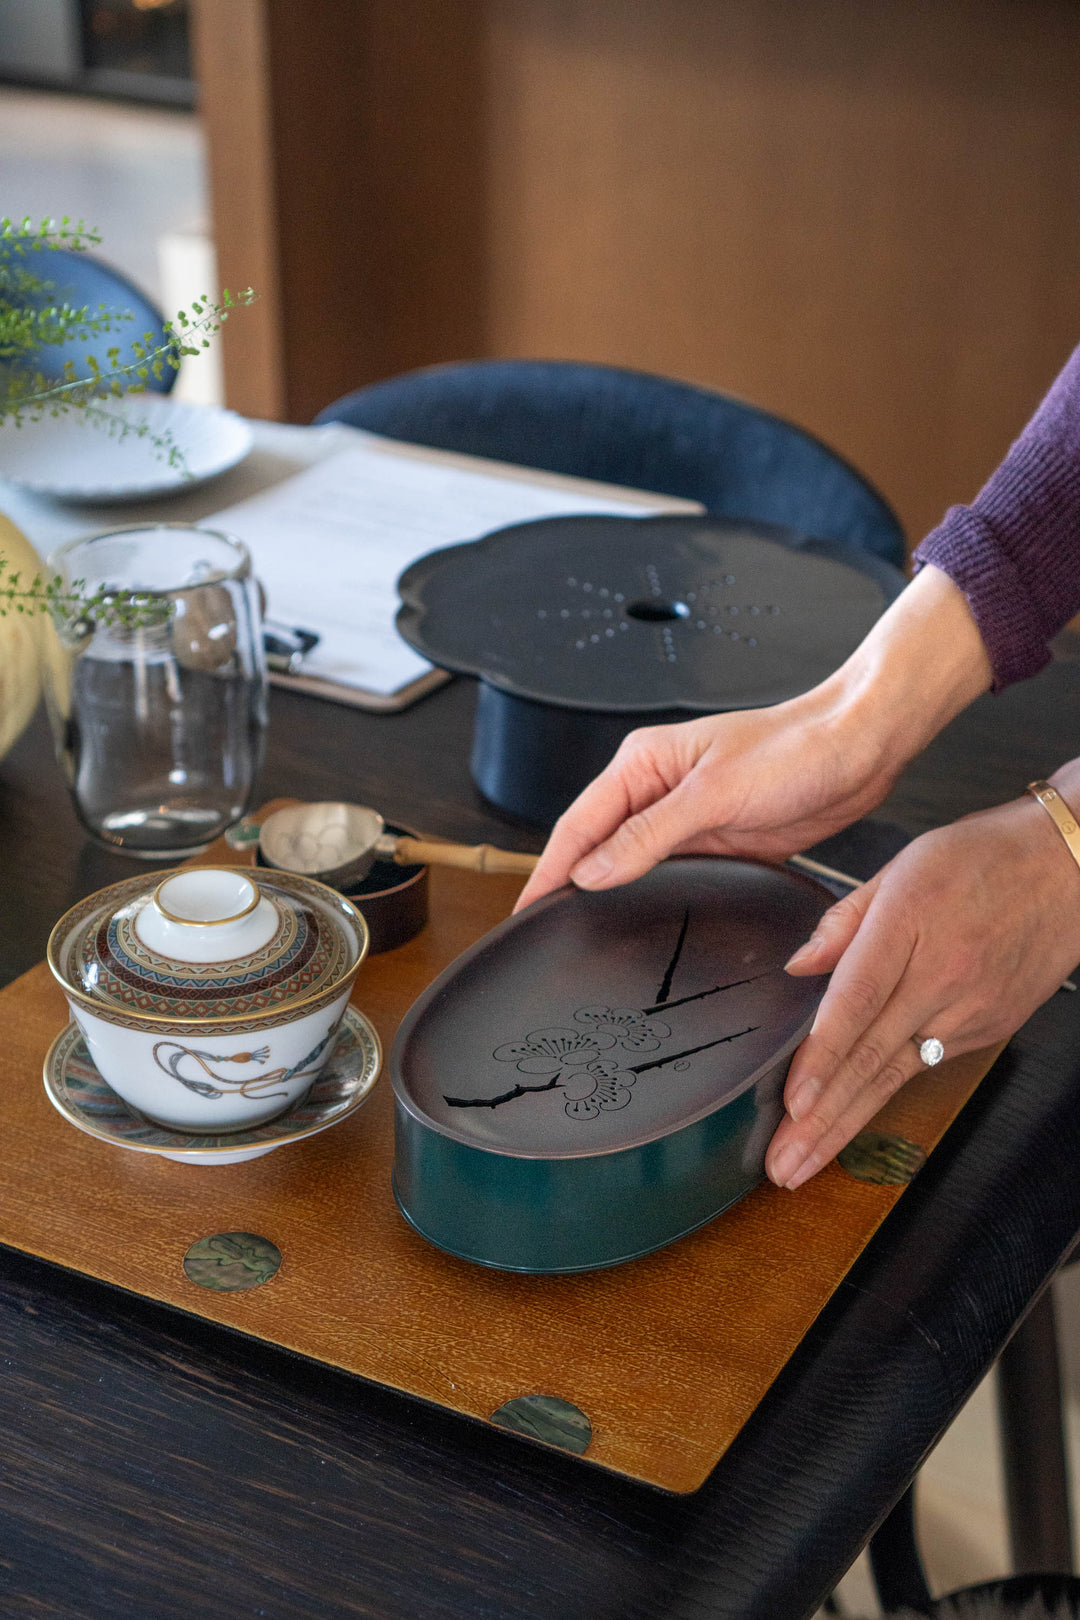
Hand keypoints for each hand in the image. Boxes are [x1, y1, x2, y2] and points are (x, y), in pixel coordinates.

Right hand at [514, 566, 991, 911]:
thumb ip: (648, 836)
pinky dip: (652, 898)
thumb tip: (590, 872)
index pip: (577, 826)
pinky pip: (672, 875)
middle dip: (568, 887)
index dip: (548, 871)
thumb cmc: (795, 750)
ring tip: (580, 940)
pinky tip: (643, 924)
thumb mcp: (714, 795)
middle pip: (596, 847)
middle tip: (541, 937)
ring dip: (609, 896)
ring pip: (631, 865)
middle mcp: (656, 790)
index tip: (524, 913)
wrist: (862, 748)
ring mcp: (686, 818)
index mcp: (642, 765)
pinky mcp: (718, 841)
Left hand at [765, 780, 1079, 1189]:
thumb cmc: (985, 857)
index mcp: (909, 923)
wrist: (1072, 871)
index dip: (822, 1058)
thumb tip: (799, 966)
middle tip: (780, 1166)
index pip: (857, 1002)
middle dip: (821, 1121)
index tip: (793, 1103)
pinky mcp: (988, 1028)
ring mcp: (969, 1011)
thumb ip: (844, 919)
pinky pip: (923, 1066)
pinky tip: (845, 1125)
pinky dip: (881, 1098)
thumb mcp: (901, 866)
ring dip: (844, 1125)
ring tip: (802, 1163)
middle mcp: (941, 977)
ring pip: (894, 1077)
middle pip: (871, 1060)